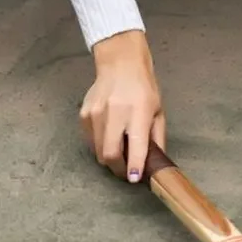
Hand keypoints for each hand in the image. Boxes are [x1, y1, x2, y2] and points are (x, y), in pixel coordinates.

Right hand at [81, 31, 165, 182]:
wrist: (120, 63)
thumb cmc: (143, 87)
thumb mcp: (157, 111)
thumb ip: (156, 138)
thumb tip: (154, 163)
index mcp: (137, 112)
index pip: (135, 146)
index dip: (134, 167)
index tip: (134, 179)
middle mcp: (115, 113)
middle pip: (110, 154)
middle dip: (118, 169)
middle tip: (126, 171)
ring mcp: (96, 113)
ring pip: (98, 151)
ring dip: (109, 157)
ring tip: (119, 151)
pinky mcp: (84, 114)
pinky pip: (90, 140)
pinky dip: (99, 144)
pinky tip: (109, 135)